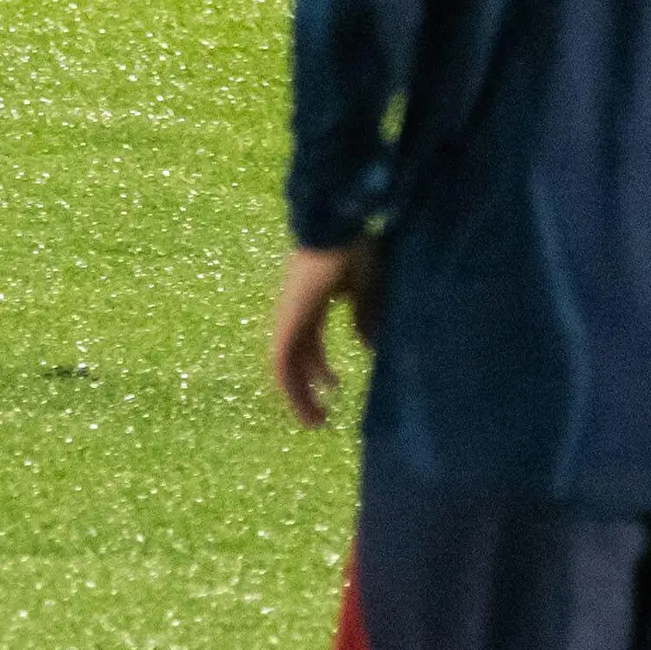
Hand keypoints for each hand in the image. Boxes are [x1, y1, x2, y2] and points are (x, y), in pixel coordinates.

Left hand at [269, 246, 359, 428]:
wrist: (335, 226)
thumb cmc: (354, 247)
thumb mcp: (368, 287)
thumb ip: (366, 315)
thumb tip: (367, 346)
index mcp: (313, 301)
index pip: (310, 343)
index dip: (321, 369)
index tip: (335, 388)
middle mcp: (296, 312)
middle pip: (296, 360)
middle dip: (308, 389)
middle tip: (322, 416)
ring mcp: (288, 318)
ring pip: (286, 368)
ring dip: (299, 398)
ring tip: (316, 423)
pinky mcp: (287, 323)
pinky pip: (282, 364)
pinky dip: (292, 387)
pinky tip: (305, 405)